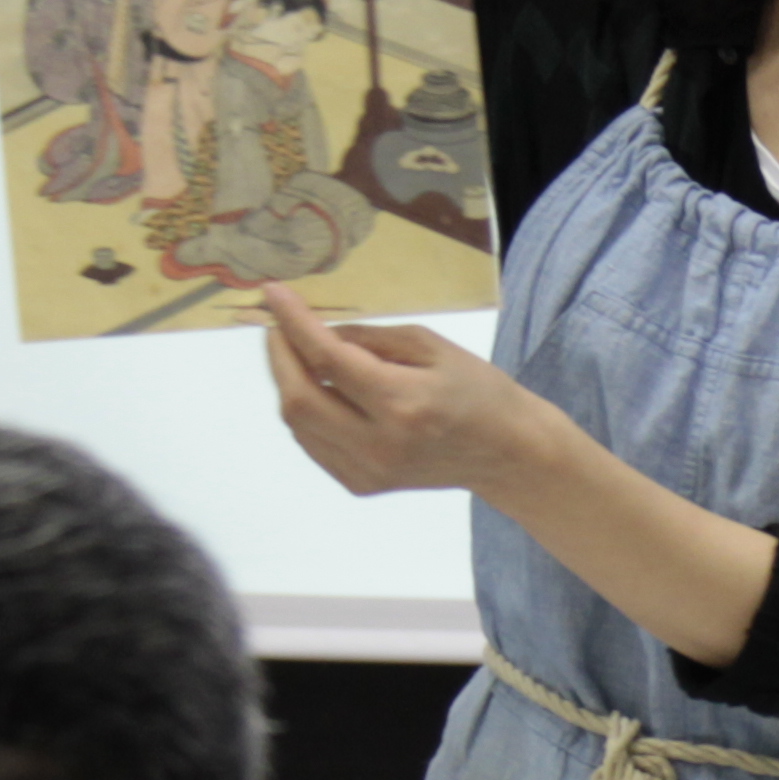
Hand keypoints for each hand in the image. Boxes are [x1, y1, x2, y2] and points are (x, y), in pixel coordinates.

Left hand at [260, 290, 558, 499]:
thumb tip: (317, 333)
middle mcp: (378, 444)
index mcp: (403, 403)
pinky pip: (312, 443)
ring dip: (289, 383)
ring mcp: (367, 471)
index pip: (327, 359)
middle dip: (279, 356)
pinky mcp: (361, 485)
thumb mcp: (432, 347)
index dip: (293, 323)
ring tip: (299, 354)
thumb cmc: (478, 391)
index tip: (273, 294)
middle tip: (279, 326)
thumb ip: (370, 339)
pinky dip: (305, 412)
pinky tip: (319, 390)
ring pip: (298, 424)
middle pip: (298, 399)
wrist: (505, 454)